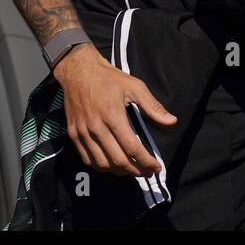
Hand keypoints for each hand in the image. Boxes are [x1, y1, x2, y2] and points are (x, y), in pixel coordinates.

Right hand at [53, 44, 176, 177]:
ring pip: (102, 164)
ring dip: (119, 172)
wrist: (78, 71)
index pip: (131, 148)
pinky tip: (112, 165)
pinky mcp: (73, 134)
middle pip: (117, 160)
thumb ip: (153, 106)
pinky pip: (87, 159)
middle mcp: (96, 127)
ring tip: (132, 170)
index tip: (156, 166)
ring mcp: (82, 132)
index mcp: (112, 115)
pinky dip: (101, 167)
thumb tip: (171, 121)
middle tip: (147, 172)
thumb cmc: (109, 78)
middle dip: (136, 170)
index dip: (146, 161)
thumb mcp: (134, 86)